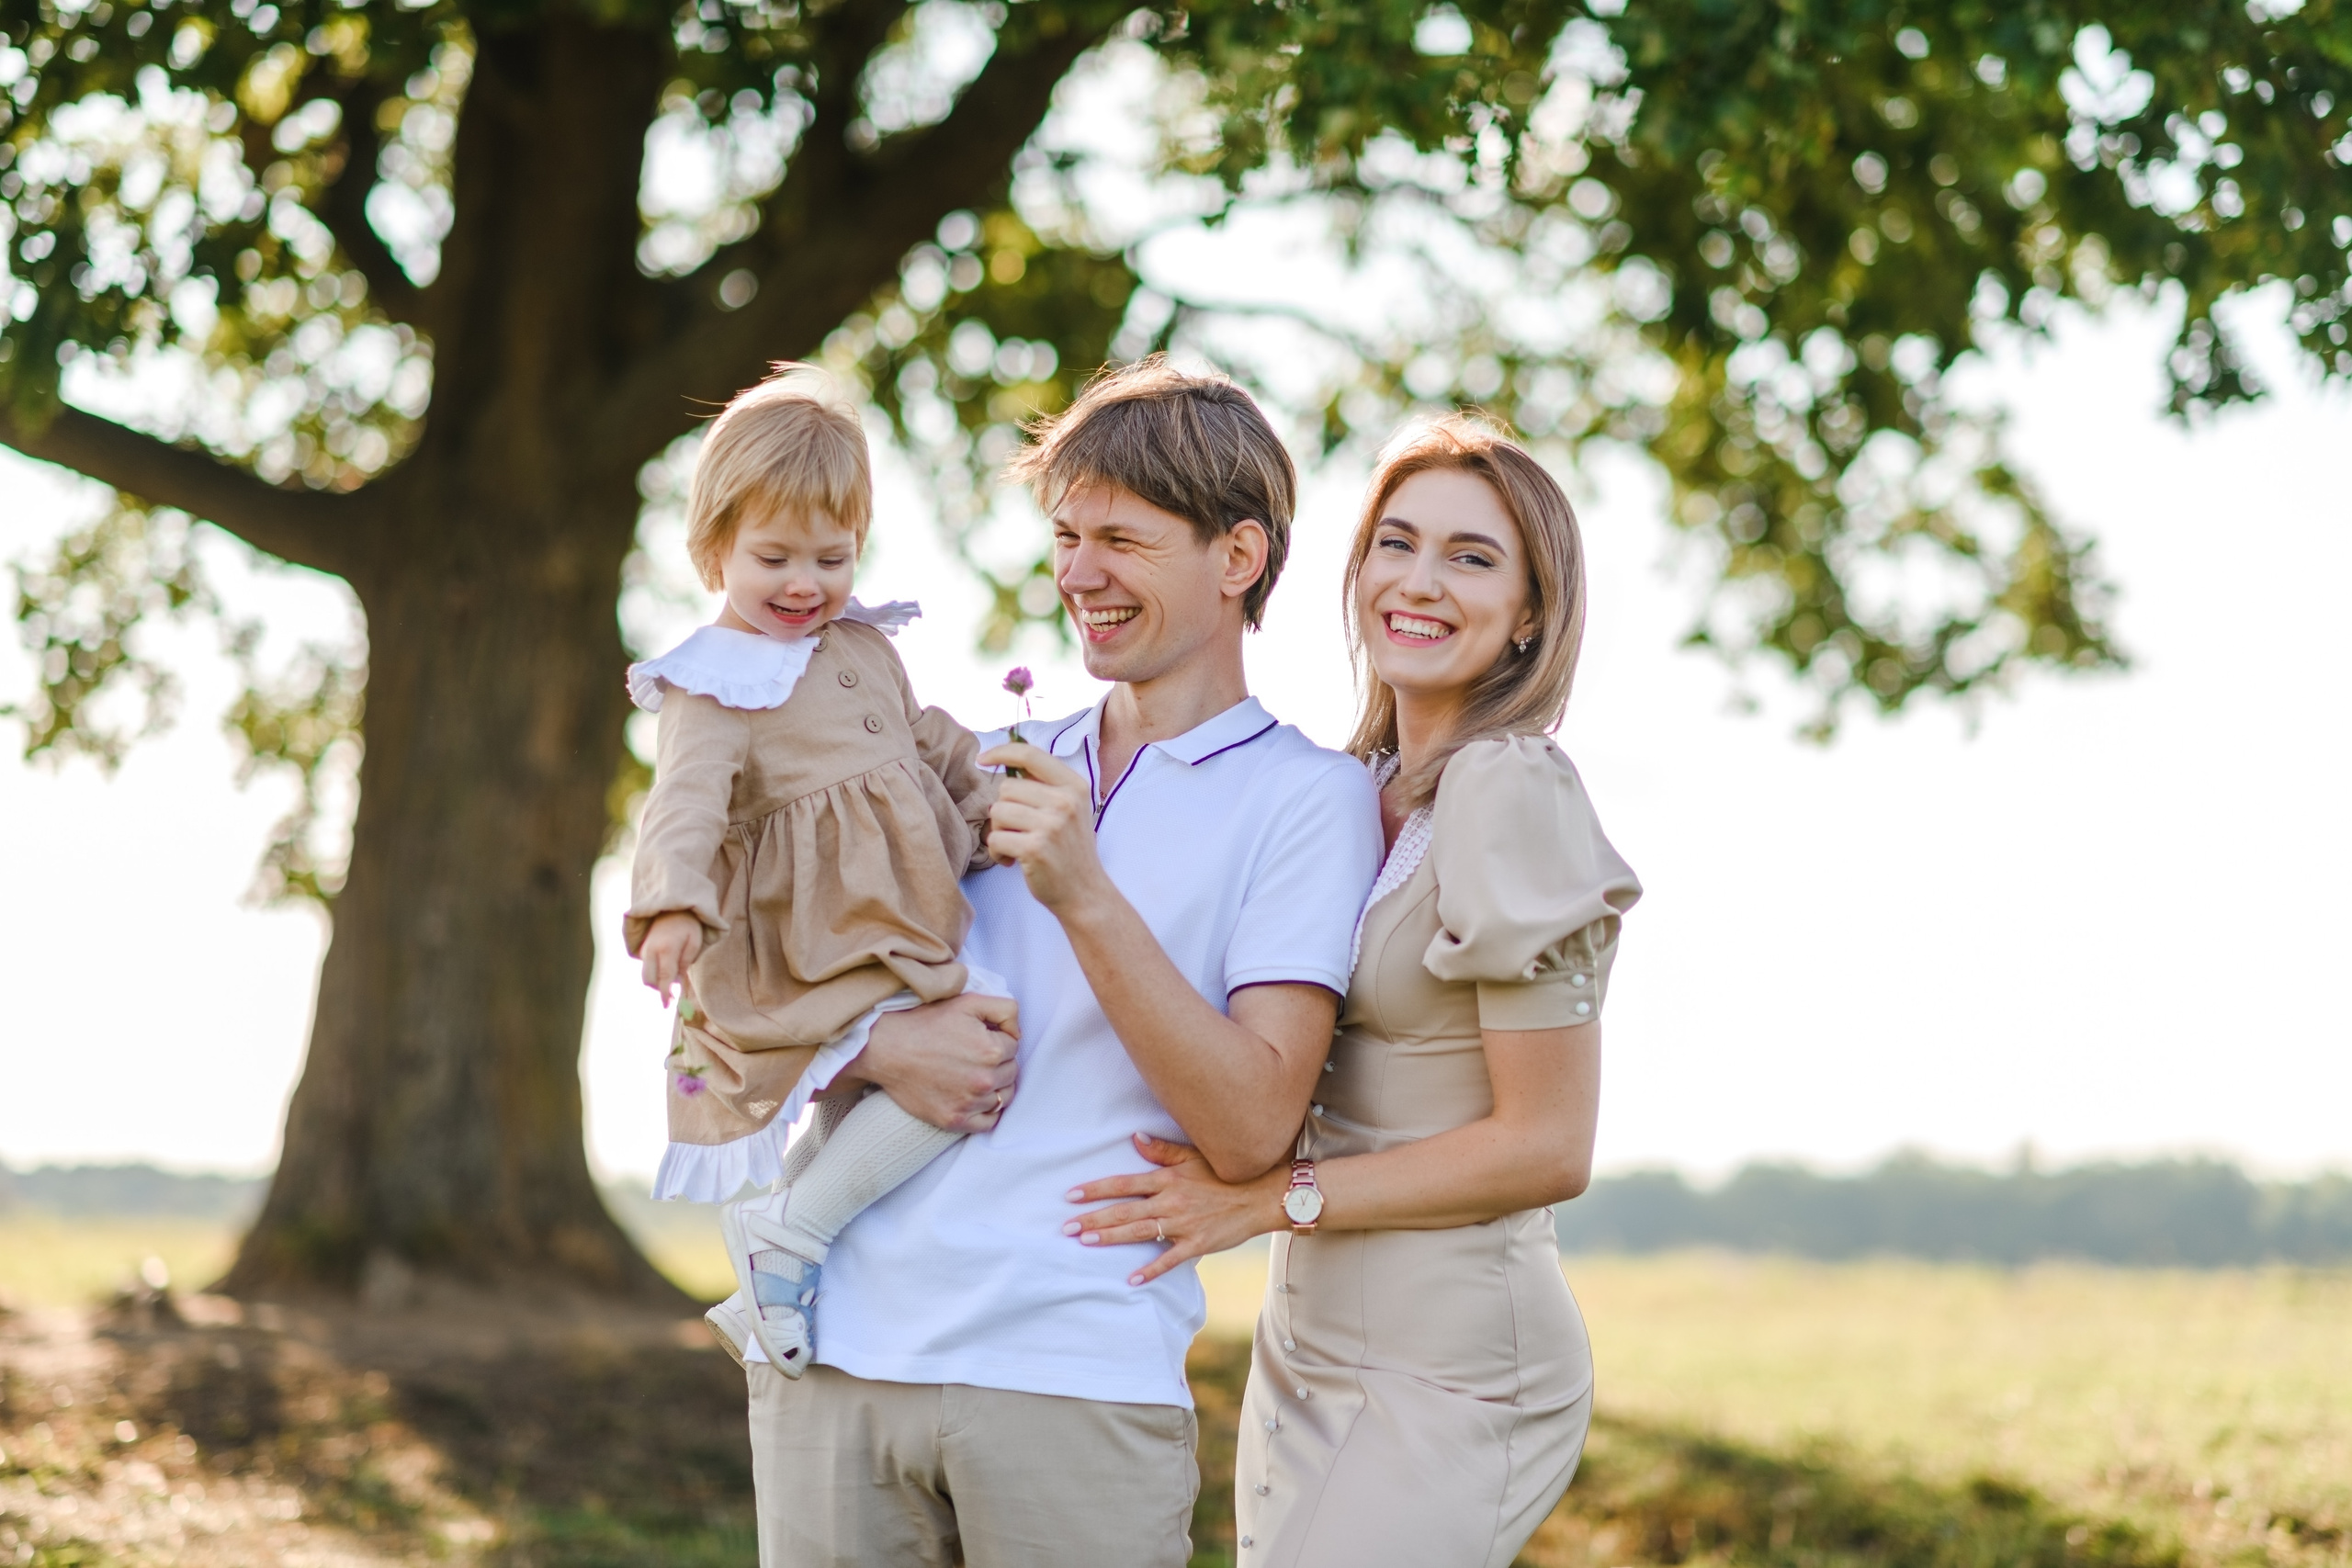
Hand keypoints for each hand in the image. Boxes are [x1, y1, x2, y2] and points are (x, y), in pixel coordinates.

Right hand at [640, 911, 703, 1003]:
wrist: (672, 907)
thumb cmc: (688, 925)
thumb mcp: (694, 942)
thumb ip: (685, 963)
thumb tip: (678, 983)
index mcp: (666, 948)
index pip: (664, 977)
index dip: (665, 993)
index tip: (667, 1005)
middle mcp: (651, 950)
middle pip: (649, 980)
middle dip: (659, 989)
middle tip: (672, 996)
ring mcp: (645, 949)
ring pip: (646, 975)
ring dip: (657, 982)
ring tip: (673, 978)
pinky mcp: (643, 949)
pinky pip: (647, 967)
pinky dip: (655, 973)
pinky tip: (667, 967)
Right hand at [839, 992, 1021, 1133]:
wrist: (886, 1048)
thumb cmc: (926, 1023)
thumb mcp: (968, 1002)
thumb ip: (1005, 1009)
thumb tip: (1018, 1033)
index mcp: (991, 1050)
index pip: (1014, 1048)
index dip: (999, 1040)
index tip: (980, 1039)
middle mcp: (984, 1080)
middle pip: (1012, 1073)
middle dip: (999, 1063)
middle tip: (975, 1056)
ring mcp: (969, 1103)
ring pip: (1003, 1098)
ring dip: (996, 1087)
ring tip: (974, 1075)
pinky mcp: (954, 1120)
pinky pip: (988, 1122)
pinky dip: (986, 1112)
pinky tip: (975, 1098)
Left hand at [978, 742, 1111, 912]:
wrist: (1084, 892)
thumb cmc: (1069, 849)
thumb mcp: (1069, 809)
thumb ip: (1044, 786)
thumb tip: (1005, 761)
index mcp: (1074, 786)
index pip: (1031, 755)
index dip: (1002, 752)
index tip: (982, 758)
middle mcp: (1065, 801)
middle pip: (1007, 788)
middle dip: (1004, 809)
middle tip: (1019, 830)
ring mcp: (1051, 825)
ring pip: (997, 812)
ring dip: (999, 832)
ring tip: (1017, 846)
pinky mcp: (1035, 848)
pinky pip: (995, 839)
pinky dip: (997, 853)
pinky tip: (1012, 861)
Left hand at [1064, 1133, 1290, 1284]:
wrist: (1262, 1194)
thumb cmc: (1227, 1172)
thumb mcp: (1195, 1155)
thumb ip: (1163, 1150)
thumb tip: (1134, 1138)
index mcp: (1168, 1178)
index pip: (1124, 1184)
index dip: (1096, 1190)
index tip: (1071, 1195)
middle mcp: (1171, 1201)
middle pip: (1124, 1211)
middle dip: (1093, 1219)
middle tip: (1066, 1227)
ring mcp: (1183, 1224)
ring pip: (1139, 1232)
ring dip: (1111, 1238)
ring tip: (1086, 1242)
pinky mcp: (1198, 1244)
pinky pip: (1169, 1259)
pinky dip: (1150, 1269)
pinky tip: (1131, 1278)